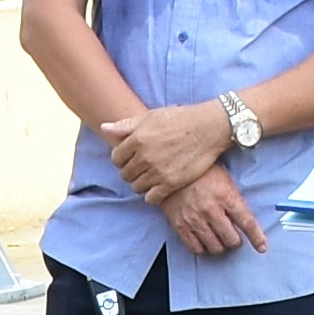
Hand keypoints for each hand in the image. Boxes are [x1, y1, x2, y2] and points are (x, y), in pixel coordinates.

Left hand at [102, 100, 230, 204]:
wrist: (209, 127)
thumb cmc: (180, 119)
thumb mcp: (151, 116)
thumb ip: (126, 125)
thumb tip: (104, 127)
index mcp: (137, 139)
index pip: (116, 158)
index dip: (123, 159)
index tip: (132, 158)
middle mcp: (144, 157)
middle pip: (125, 174)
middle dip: (132, 171)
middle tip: (144, 167)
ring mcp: (157, 172)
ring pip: (137, 187)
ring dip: (142, 183)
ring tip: (152, 176)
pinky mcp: (171, 183)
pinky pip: (151, 198)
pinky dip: (152, 195)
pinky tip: (159, 188)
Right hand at [159, 169, 266, 259]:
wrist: (170, 169)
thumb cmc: (200, 172)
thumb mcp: (224, 179)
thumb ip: (235, 200)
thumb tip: (245, 221)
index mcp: (225, 195)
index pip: (247, 222)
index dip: (256, 238)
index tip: (261, 246)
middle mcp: (211, 210)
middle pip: (232, 240)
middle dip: (235, 241)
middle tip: (234, 237)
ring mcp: (194, 219)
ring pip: (215, 247)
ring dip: (221, 246)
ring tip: (219, 239)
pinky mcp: (180, 225)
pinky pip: (196, 248)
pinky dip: (203, 249)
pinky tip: (205, 241)